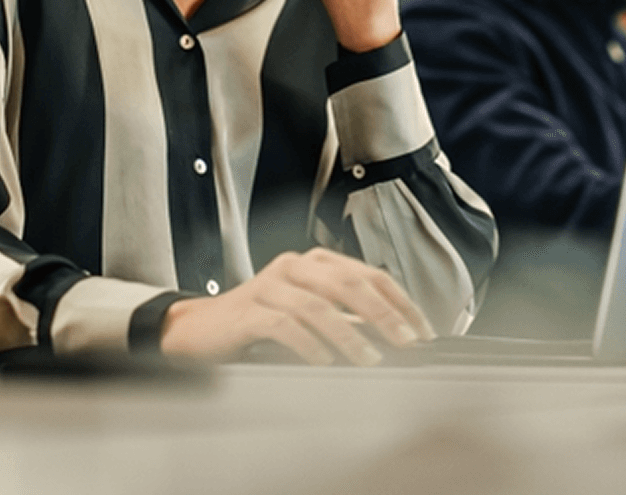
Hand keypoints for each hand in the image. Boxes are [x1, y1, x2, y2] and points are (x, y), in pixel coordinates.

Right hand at [159, 249, 434, 365]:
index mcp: (315, 262)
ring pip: (318, 305)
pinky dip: (309, 344)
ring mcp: (270, 285)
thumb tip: (394, 338)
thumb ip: (346, 319)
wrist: (202, 329)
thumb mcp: (308, 315)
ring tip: (370, 360)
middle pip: (347, 283)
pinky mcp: (249, 311)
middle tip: (406, 342)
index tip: (423, 330)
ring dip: (350, 335)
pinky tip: (324, 362)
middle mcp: (294, 266)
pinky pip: (284, 324)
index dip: (399, 300)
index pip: (368, 273)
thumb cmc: (260, 324)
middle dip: (383, 313)